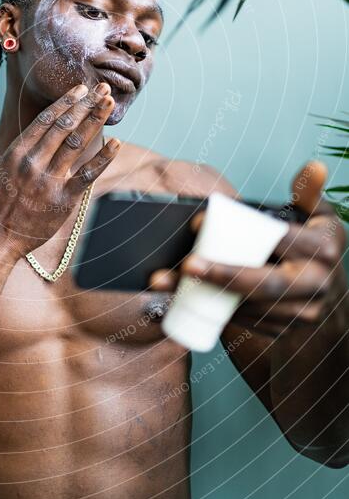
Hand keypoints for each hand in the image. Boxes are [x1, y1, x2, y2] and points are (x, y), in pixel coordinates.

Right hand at [0, 82, 119, 257]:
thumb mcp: (1, 169)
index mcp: (16, 152)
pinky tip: (116, 143)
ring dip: (94, 119)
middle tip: (101, 88)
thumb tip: (39, 130)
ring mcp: (48, 181)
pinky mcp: (63, 200)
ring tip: (108, 103)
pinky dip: (103, 158)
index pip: (46, 119)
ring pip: (77, 143)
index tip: (80, 88)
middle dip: (85, 104)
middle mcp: (33, 163)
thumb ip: (21, 150)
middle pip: (64, 126)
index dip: (66, 101)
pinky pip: (88, 175)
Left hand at [149, 161, 346, 336]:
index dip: (241, 231)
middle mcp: (317, 284)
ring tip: (169, 282)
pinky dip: (214, 312)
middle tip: (186, 265)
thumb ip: (309, 192)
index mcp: (324, 249)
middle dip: (225, 275)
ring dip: (207, 297)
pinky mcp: (282, 331)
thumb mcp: (317, 218)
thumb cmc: (313, 248)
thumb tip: (313, 166)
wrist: (328, 298)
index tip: (198, 223)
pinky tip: (183, 300)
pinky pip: (245, 324)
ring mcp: (302, 313)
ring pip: (250, 307)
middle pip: (267, 283)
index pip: (279, 238)